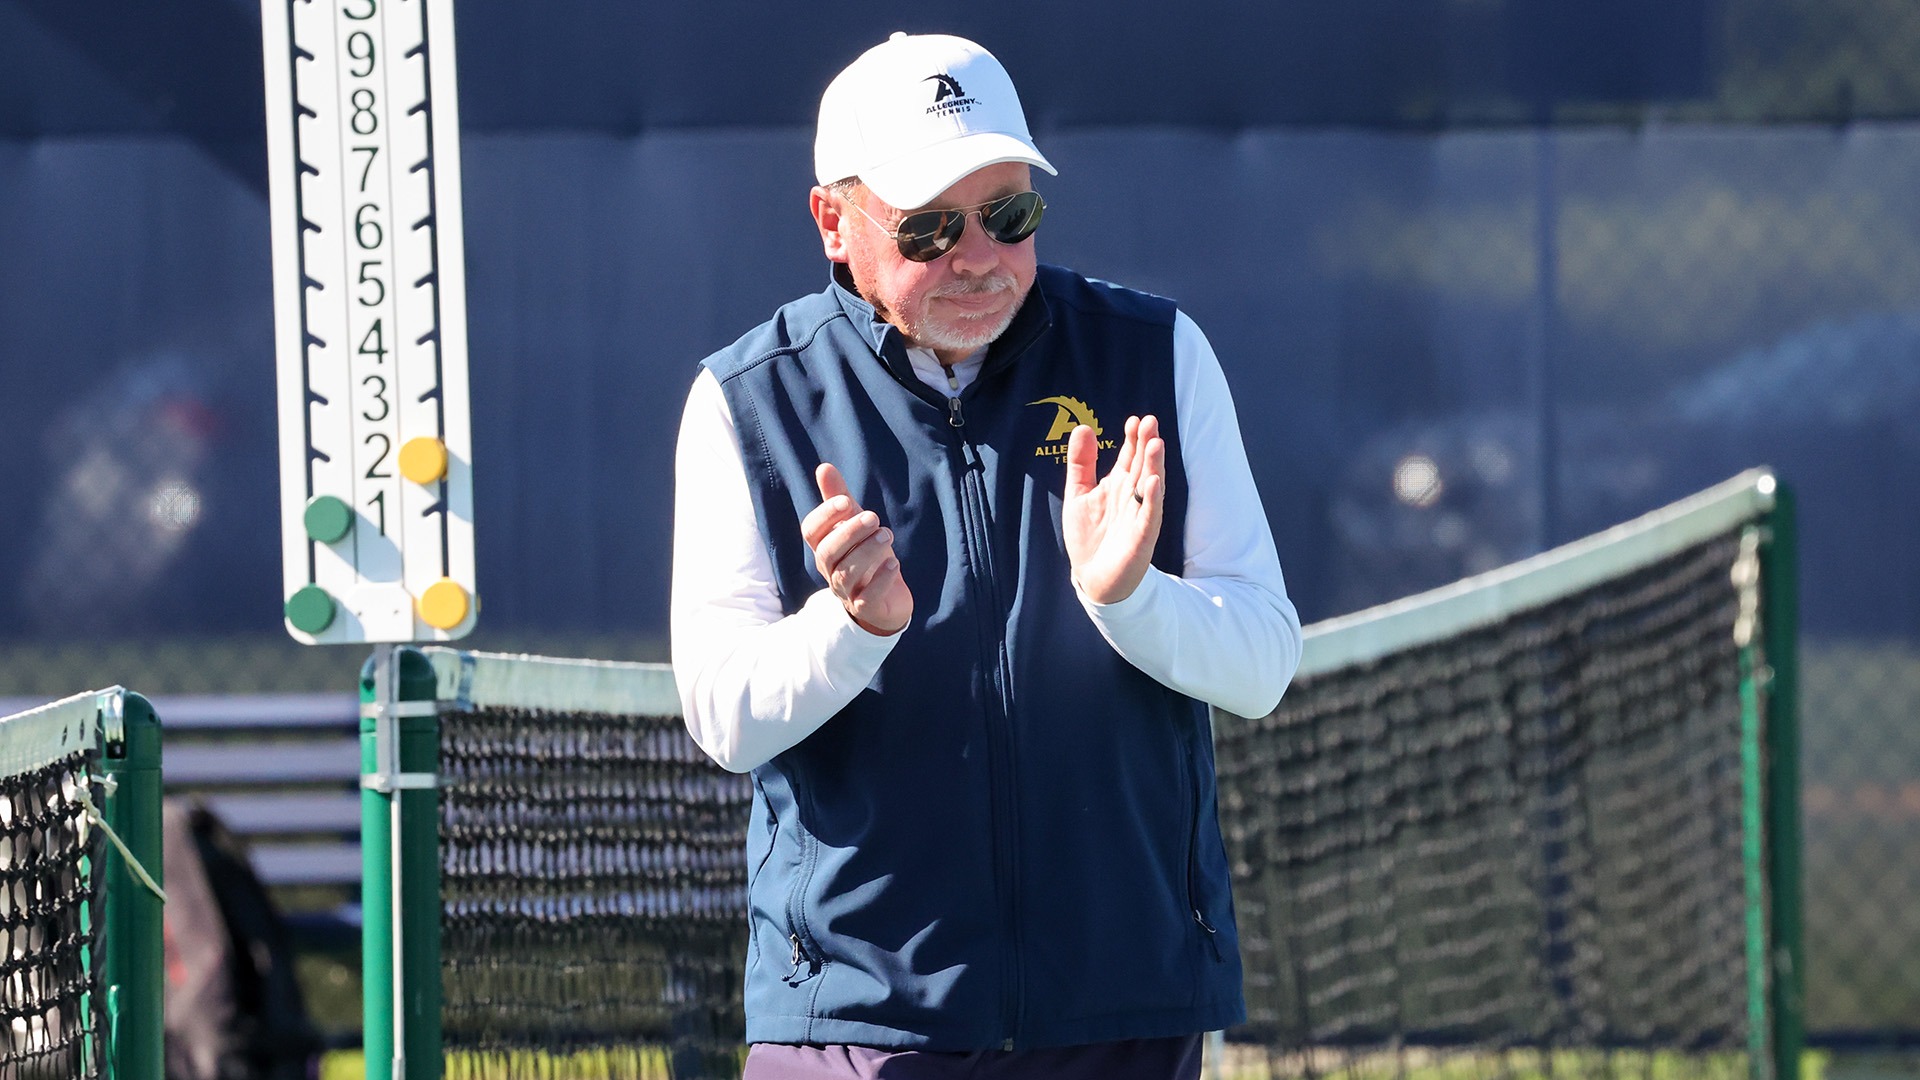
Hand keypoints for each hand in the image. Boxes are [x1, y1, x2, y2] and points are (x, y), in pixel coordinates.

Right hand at [801, 463, 912, 634]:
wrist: (887, 600)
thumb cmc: (867, 557)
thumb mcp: (856, 526)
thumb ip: (841, 500)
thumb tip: (824, 467)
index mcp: (825, 547)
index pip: (810, 531)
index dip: (825, 516)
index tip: (846, 502)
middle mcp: (830, 570)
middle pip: (826, 553)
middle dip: (848, 533)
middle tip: (874, 517)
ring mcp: (845, 592)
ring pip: (845, 574)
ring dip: (866, 552)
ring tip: (887, 536)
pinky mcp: (864, 608)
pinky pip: (866, 598)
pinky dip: (880, 580)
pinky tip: (894, 564)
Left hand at [1062, 414, 1164, 604]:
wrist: (1092, 577)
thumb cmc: (1089, 536)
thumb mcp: (1078, 493)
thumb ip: (1081, 463)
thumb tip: (1084, 427)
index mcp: (1120, 485)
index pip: (1130, 457)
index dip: (1132, 439)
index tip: (1134, 420)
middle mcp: (1133, 497)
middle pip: (1143, 466)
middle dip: (1147, 445)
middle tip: (1150, 422)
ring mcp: (1140, 516)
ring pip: (1150, 486)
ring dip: (1154, 465)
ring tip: (1155, 443)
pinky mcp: (1142, 537)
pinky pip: (1150, 515)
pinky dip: (1153, 499)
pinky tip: (1154, 482)